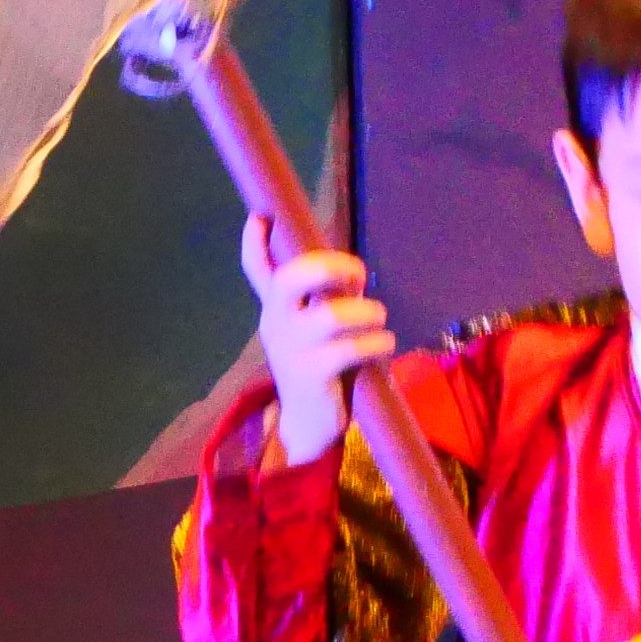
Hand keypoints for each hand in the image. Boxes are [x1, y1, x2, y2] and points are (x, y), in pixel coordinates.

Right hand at [240, 219, 393, 470]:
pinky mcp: (311, 376)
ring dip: (367, 311)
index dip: (255, 242)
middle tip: (356, 274)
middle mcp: (277, 323)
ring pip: (331, 315)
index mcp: (277, 307)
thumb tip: (354, 272)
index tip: (259, 216)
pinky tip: (385, 344)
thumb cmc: (319, 365)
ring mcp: (291, 350)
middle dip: (328, 266)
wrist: (306, 424)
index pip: (256, 270)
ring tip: (380, 319)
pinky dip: (377, 342)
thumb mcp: (314, 328)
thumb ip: (325, 298)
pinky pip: (351, 349)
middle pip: (290, 280)